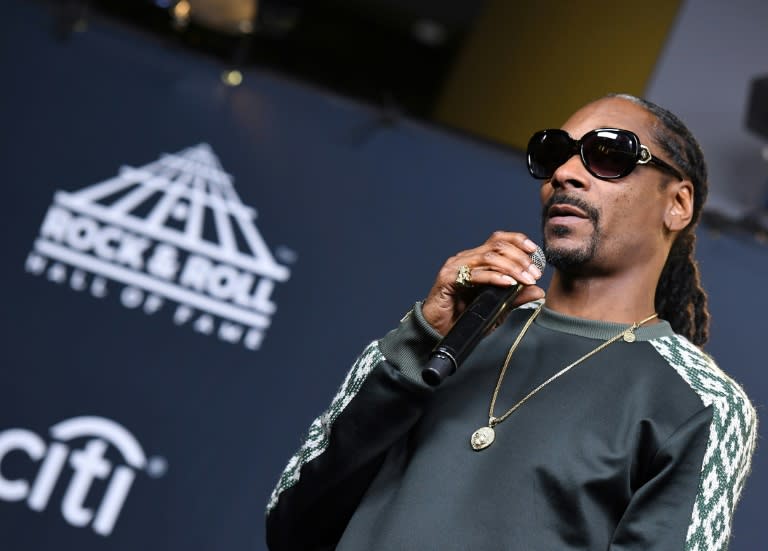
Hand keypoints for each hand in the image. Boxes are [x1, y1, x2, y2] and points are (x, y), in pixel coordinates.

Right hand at [422, 232, 545, 334]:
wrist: (439, 333)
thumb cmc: (464, 319)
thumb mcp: (496, 308)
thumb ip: (515, 298)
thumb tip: (538, 290)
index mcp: (476, 260)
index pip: (499, 240)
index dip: (519, 241)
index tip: (536, 253)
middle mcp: (465, 258)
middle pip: (497, 245)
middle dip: (520, 258)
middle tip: (535, 274)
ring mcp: (455, 267)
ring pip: (488, 257)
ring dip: (512, 267)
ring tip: (526, 280)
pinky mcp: (448, 279)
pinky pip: (475, 274)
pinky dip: (494, 277)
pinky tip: (508, 283)